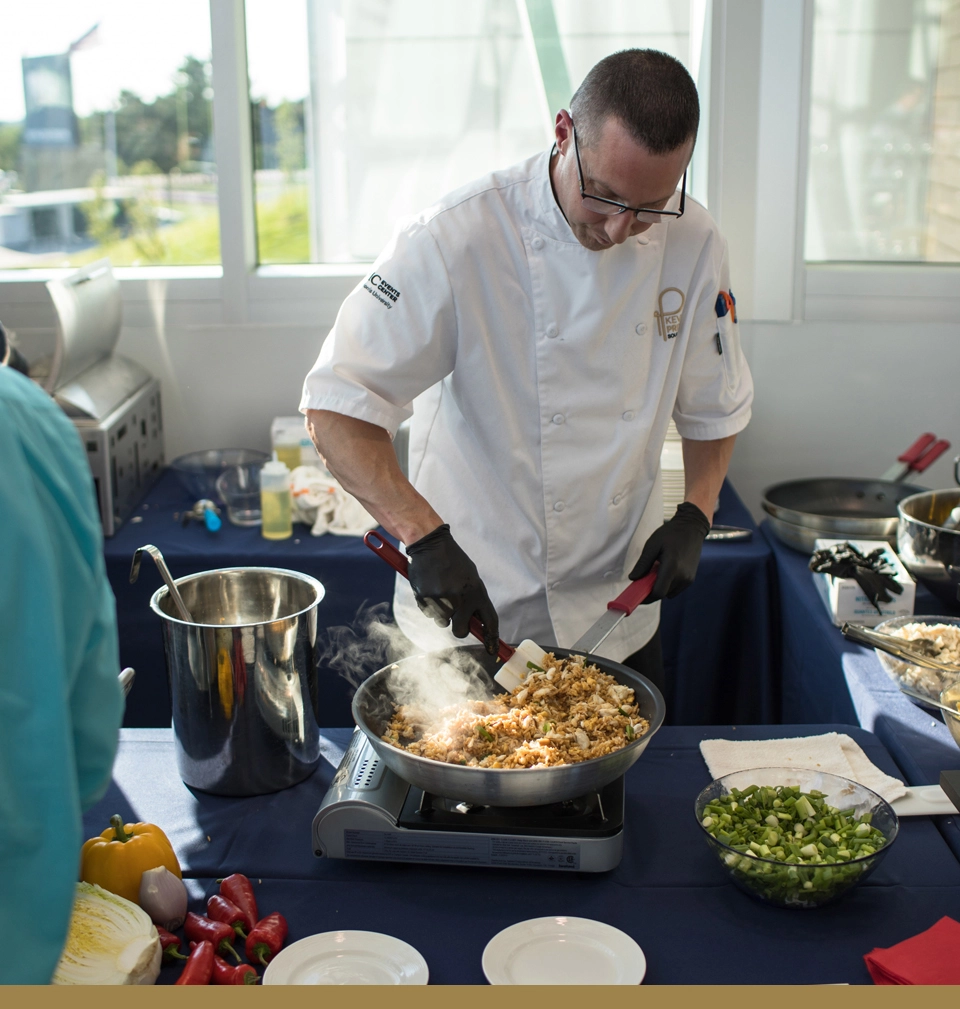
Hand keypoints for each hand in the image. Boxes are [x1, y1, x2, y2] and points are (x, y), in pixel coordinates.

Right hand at [406, 524, 499, 653]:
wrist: (431, 545)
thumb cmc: (452, 561)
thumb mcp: (470, 577)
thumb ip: (475, 599)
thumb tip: (478, 621)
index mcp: (477, 592)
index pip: (490, 621)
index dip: (492, 639)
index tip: (492, 650)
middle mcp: (462, 600)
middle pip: (461, 632)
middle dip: (459, 628)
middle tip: (455, 616)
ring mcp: (443, 601)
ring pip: (443, 622)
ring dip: (442, 613)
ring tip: (440, 591)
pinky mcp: (426, 601)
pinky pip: (429, 614)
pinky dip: (429, 605)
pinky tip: (430, 588)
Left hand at [630, 502, 709, 601]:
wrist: (692, 527)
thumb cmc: (670, 534)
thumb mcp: (652, 545)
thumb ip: (643, 564)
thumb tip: (633, 579)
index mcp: (672, 567)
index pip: (658, 592)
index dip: (645, 596)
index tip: (635, 593)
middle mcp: (682, 577)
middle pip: (662, 594)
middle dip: (650, 590)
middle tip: (642, 580)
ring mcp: (688, 579)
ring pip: (668, 593)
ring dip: (659, 587)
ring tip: (656, 571)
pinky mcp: (691, 579)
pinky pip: (675, 589)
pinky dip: (667, 585)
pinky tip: (665, 571)